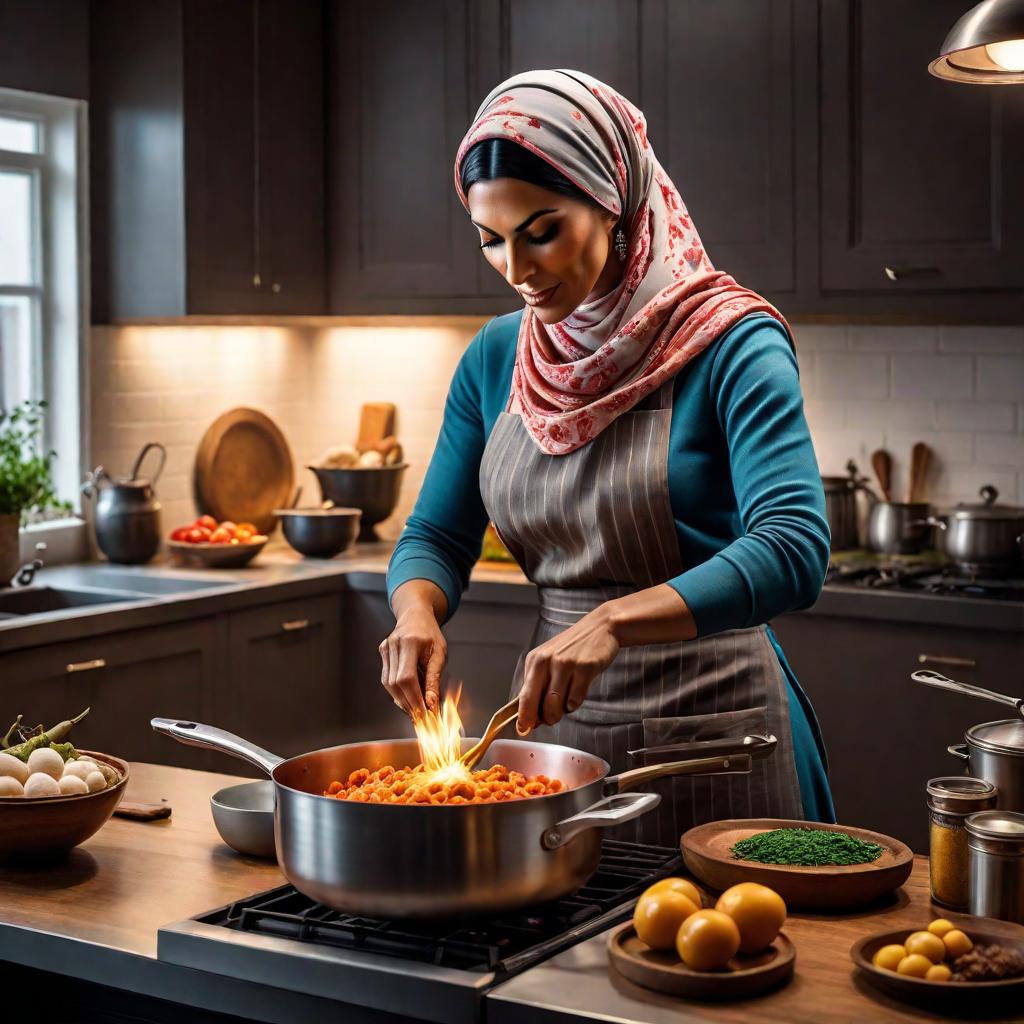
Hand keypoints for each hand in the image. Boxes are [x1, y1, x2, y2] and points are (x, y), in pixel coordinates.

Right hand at [379, 607, 446, 716]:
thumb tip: (431, 703)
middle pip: (396, 683)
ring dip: (402, 700)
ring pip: (389, 684)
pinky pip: (387, 678)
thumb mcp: (439, 653)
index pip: (407, 677)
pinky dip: (398, 691)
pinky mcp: (382, 652)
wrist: (416, 616)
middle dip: (408, 703)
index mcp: (411, 642)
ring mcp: (385, 648)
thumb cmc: (430, 634)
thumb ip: (434, 679)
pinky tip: (408, 697)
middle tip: (421, 717)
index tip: (424, 713)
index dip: (414, 698)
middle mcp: (394, 644)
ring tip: (416, 709)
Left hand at [516, 606, 618, 734]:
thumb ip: (540, 685)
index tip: (524, 729)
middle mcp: (547, 661)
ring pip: (555, 704)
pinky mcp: (585, 668)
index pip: (523, 695)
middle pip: (537, 703)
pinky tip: (577, 693)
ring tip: (566, 703)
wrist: (601, 627)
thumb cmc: (574, 648)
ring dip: (560, 713)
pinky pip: (575, 699)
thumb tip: (532, 717)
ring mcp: (566, 664)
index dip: (524, 716)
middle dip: (544, 718)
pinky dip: (575, 704)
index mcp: (535, 660)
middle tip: (551, 719)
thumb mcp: (550, 660)